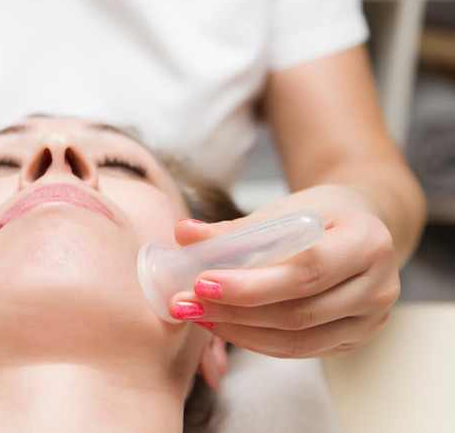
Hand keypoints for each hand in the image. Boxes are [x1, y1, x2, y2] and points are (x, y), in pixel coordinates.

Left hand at [170, 185, 400, 357]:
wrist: (362, 227)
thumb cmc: (321, 213)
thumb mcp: (284, 210)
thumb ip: (235, 228)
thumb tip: (183, 234)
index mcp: (367, 243)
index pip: (305, 272)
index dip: (251, 284)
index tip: (202, 281)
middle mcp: (378, 287)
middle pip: (298, 312)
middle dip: (234, 311)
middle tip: (185, 303)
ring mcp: (370, 321)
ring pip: (297, 340)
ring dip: (239, 331)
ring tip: (196, 315)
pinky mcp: (353, 340)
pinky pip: (299, 350)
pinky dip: (256, 341)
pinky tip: (223, 326)